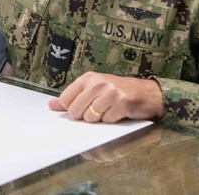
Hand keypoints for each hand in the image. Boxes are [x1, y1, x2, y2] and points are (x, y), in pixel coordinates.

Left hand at [48, 71, 162, 122]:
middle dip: (85, 116)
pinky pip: (107, 120)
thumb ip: (73, 97)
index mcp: (88, 78)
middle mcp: (98, 83)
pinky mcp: (122, 103)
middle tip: (97, 110)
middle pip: (76, 111)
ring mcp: (110, 92)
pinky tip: (118, 112)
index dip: (72, 109)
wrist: (147, 92)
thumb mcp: (94, 89)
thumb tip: (51, 105)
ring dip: (99, 119)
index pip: (65, 100)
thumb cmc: (118, 91)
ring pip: (90, 118)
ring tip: (108, 109)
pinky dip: (112, 120)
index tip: (82, 107)